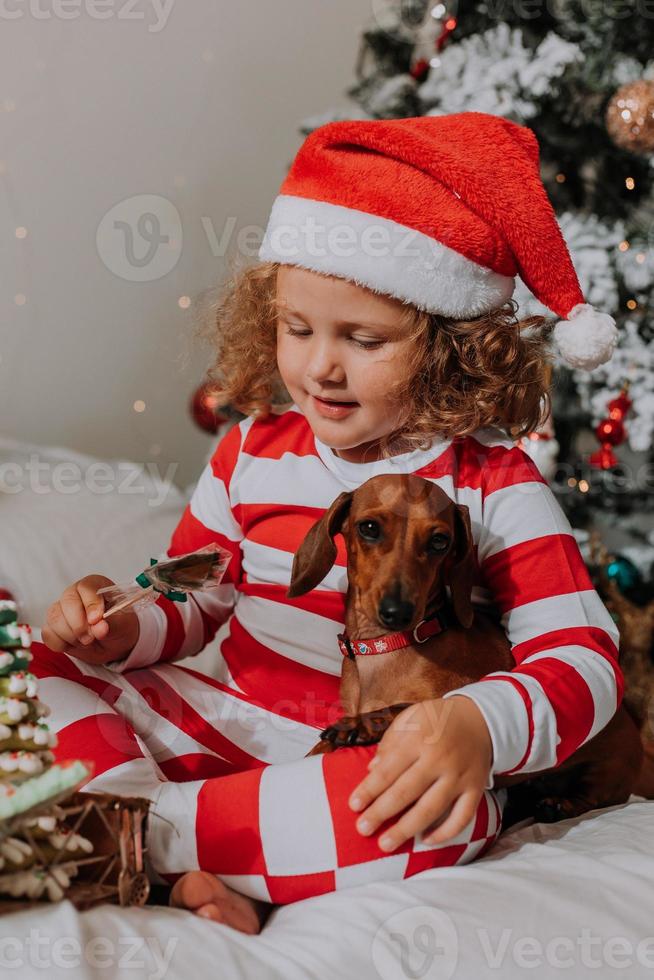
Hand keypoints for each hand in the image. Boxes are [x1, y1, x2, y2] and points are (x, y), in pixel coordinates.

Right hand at [42, 574, 138, 664]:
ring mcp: (60, 609)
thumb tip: (99, 628)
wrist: (112, 644)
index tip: (96, 620)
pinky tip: (76, 645)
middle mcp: (74, 593)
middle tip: (91, 638)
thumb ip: (112, 624)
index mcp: (94, 585)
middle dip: (79, 625)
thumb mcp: (124, 624)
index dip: (90, 604)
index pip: (86, 587)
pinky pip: (48, 634)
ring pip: (54, 618)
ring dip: (71, 636)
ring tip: (87, 641)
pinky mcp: (52, 626)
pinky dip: (61, 644)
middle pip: (67, 602)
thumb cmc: (119, 626)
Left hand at [348, 696, 492, 852]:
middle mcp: (439, 759)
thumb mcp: (410, 719)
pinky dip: (445, 832)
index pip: (388, 770)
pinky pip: (462, 817)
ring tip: (385, 845)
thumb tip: (371, 771)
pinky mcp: (476, 789)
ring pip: (431, 809)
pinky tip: (426, 842)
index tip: (353, 806)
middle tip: (362, 829)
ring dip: (406, 830)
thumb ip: (389, 743)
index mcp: (418, 738)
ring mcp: (459, 776)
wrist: (480, 719)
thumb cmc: (436, 720)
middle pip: (406, 792)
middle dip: (381, 813)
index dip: (369, 789)